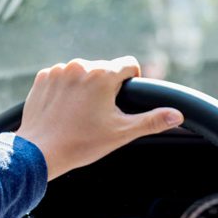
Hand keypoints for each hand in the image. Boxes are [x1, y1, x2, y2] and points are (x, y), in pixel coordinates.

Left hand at [15, 57, 183, 179]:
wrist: (40, 152)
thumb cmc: (82, 143)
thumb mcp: (122, 133)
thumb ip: (152, 120)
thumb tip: (177, 115)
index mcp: (102, 74)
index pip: (129, 64)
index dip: (131, 82)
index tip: (123, 100)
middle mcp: (80, 66)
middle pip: (105, 70)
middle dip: (107, 87)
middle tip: (100, 114)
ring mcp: (58, 70)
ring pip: (83, 73)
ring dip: (86, 87)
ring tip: (80, 113)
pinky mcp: (42, 78)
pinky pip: (62, 77)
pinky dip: (66, 90)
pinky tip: (64, 110)